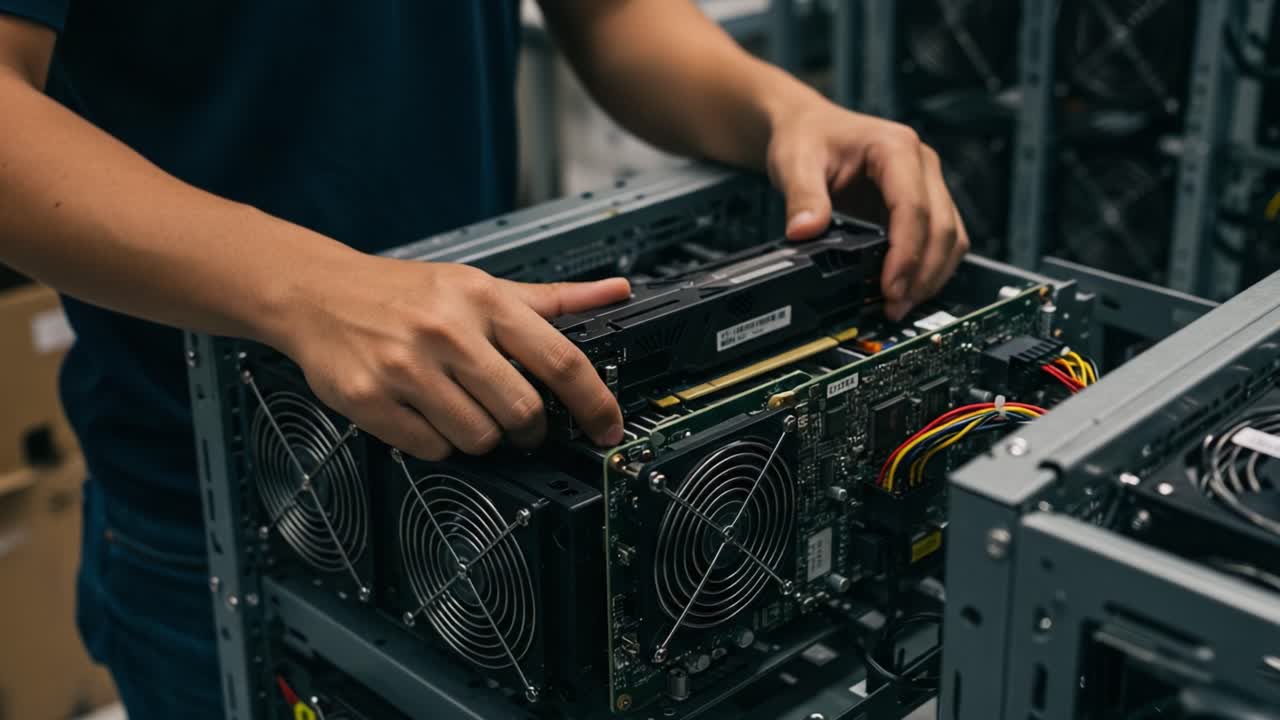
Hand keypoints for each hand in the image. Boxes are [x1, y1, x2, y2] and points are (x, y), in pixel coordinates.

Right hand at [272, 254, 629, 459]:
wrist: (317, 293)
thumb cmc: (406, 292)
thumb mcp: (480, 284)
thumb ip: (552, 298)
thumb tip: (616, 291)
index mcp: (483, 300)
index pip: (560, 359)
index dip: (594, 402)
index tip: (608, 427)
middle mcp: (446, 331)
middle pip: (522, 411)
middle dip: (529, 429)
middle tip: (519, 423)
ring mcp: (406, 367)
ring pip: (479, 438)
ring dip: (483, 437)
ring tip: (464, 410)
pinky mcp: (371, 400)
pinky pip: (432, 449)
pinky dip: (439, 444)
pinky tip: (428, 415)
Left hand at [765, 100, 968, 319]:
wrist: (810, 127)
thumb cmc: (808, 136)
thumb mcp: (795, 161)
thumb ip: (802, 196)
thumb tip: (804, 232)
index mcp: (895, 147)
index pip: (914, 206)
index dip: (906, 252)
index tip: (890, 286)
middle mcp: (921, 164)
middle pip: (942, 226)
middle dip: (922, 273)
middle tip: (894, 306)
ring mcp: (927, 184)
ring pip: (951, 237)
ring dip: (931, 275)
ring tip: (899, 305)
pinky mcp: (923, 204)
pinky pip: (941, 240)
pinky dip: (928, 268)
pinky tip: (905, 289)